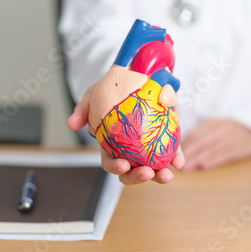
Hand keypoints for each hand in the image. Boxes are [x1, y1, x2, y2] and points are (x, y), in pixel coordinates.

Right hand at [67, 84, 184, 184]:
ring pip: (153, 168)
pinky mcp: (166, 139)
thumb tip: (72, 124)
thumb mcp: (95, 94)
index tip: (122, 165)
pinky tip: (179, 162)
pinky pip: (171, 153)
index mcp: (112, 144)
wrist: (140, 74)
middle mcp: (131, 150)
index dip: (115, 168)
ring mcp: (149, 147)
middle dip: (138, 177)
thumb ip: (84, 108)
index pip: (111, 162)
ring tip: (166, 174)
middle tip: (146, 172)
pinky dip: (176, 159)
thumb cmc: (115, 88)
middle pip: (132, 171)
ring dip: (159, 176)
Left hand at [182, 120, 250, 170]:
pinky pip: (226, 153)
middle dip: (188, 153)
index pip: (194, 134)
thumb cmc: (231, 131)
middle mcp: (220, 128)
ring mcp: (231, 137)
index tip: (172, 156)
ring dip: (197, 158)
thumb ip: (200, 136)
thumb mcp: (216, 127)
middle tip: (176, 165)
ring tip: (186, 168)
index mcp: (211, 124)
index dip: (183, 145)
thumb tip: (182, 151)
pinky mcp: (241, 146)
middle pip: (201, 141)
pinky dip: (214, 160)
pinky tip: (205, 166)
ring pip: (211, 148)